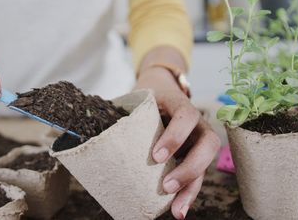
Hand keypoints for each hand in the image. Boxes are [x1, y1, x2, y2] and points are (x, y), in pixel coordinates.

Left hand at [135, 66, 220, 218]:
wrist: (161, 89)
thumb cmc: (146, 97)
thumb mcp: (138, 99)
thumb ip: (123, 112)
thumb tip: (89, 131)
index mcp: (180, 104)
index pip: (186, 117)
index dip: (175, 136)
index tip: (156, 156)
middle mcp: (197, 123)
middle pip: (208, 143)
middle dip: (189, 168)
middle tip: (166, 186)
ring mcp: (198, 140)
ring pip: (206, 164)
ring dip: (191, 188)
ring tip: (177, 210)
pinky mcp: (194, 155)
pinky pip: (196, 175)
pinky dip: (187, 194)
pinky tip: (177, 209)